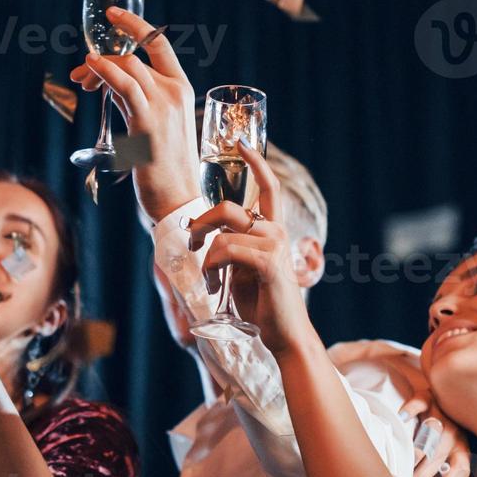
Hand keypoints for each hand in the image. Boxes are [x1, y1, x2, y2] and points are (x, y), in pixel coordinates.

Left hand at [67, 6, 198, 223]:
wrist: (178, 200)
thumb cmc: (163, 168)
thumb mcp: (150, 125)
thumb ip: (134, 101)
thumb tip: (108, 85)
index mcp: (182, 90)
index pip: (160, 45)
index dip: (136, 26)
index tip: (113, 15)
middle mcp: (176, 92)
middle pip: (133, 58)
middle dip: (102, 60)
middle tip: (80, 78)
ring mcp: (164, 106)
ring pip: (127, 67)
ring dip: (97, 69)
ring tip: (80, 82)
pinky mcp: (148, 123)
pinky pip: (124, 86)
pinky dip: (105, 72)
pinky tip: (89, 69)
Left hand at [188, 146, 314, 356]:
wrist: (284, 334)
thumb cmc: (262, 304)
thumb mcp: (241, 269)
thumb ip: (229, 247)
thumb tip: (202, 235)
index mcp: (271, 230)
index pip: (268, 187)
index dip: (256, 162)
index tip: (241, 142)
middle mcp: (276, 232)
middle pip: (227, 209)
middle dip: (199, 225)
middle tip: (192, 247)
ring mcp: (274, 245)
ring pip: (222, 234)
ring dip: (206, 259)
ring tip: (211, 281)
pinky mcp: (268, 262)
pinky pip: (226, 251)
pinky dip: (213, 269)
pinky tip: (216, 286)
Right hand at [401, 381, 474, 476]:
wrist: (441, 393)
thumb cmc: (440, 433)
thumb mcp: (446, 455)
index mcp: (462, 448)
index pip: (461, 470)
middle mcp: (454, 432)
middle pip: (441, 455)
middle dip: (425, 473)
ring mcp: (442, 412)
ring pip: (433, 432)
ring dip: (420, 447)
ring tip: (406, 461)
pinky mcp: (428, 395)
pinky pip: (421, 402)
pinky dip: (411, 410)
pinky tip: (401, 418)